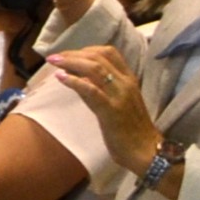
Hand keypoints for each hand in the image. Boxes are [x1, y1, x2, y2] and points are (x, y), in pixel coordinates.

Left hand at [46, 46, 166, 179]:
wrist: (145, 149)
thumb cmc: (129, 128)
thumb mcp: (116, 102)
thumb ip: (99, 88)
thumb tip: (77, 76)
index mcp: (128, 79)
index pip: (109, 53)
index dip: (86, 49)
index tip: (68, 54)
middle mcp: (125, 83)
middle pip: (99, 57)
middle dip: (73, 54)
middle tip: (54, 57)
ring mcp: (119, 95)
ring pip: (95, 69)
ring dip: (71, 62)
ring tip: (53, 63)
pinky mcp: (111, 110)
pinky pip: (92, 90)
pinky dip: (74, 81)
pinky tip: (61, 78)